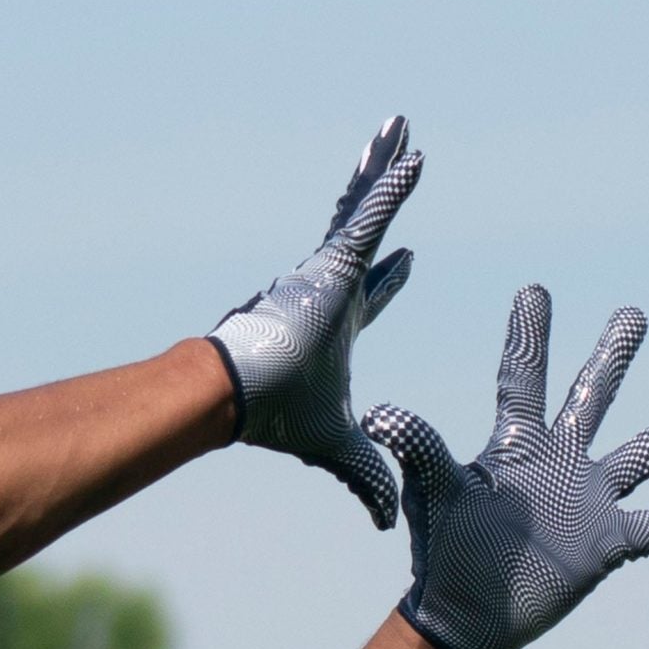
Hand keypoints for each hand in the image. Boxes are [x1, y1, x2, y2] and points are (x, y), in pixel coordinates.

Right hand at [208, 116, 422, 527]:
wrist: (235, 398)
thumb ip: (365, 476)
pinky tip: (414, 155)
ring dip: (385, 167)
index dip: (392, 278)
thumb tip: (383, 521)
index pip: (370, 294)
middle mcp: (331, 288)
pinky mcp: (328, 263)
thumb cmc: (276, 418)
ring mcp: (327, 270)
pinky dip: (391, 187)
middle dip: (383, 196)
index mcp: (336, 325)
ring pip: (364, 207)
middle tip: (405, 160)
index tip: (412, 259)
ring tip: (402, 127)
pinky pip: (368, 215)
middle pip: (366, 232)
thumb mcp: (338, 447)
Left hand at [362, 285, 648, 648]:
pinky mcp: (608, 543)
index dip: (529, 336)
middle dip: (612, 355)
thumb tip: (380, 413)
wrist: (466, 614)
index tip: (534, 291)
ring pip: (640, 456)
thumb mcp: (435, 492)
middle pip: (592, 397)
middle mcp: (559, 463)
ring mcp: (589, 500)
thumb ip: (418, 449)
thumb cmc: (444, 550)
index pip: (524, 378)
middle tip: (633, 314)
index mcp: (517, 445)